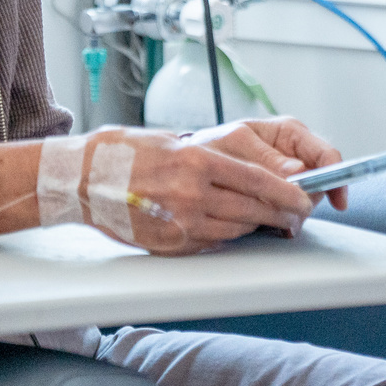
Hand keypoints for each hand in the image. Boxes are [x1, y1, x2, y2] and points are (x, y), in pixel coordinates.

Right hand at [86, 126, 315, 254]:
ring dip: (255, 224)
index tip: (304, 198)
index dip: (287, 192)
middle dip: (280, 213)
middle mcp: (191, 195)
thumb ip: (211, 157)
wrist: (81, 180)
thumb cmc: (124, 153)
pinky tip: (229, 224)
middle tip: (296, 213)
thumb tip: (254, 170)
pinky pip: (212, 241)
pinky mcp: (170, 244)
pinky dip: (226, 234)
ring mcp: (181, 223)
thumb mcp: (171, 141)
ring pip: (236, 228)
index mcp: (195, 163)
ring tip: (266, 218)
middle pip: (252, 209)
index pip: (257, 181)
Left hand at [182, 116, 350, 210]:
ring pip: (307, 201)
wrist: (189, 166)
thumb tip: (299, 172)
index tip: (338, 200)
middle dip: (307, 201)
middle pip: (321, 183)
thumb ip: (266, 159)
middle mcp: (294, 153)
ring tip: (269, 218)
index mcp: (290, 133)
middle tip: (287, 215)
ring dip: (293, 214)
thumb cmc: (211, 147)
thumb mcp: (235, 145)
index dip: (336, 178)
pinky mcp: (279, 197)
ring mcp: (289, 177)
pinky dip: (283, 221)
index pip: (327, 155)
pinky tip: (268, 224)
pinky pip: (291, 212)